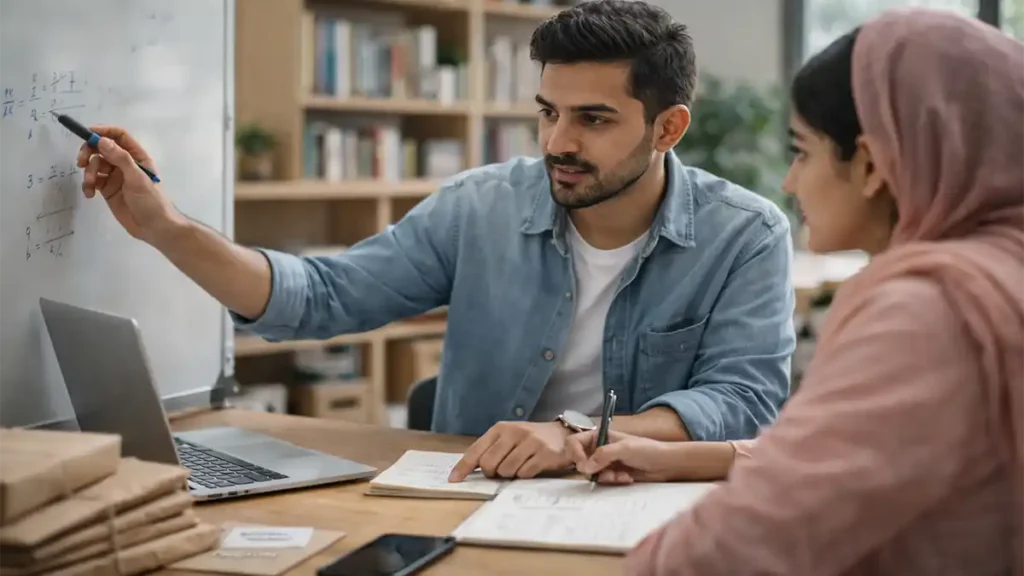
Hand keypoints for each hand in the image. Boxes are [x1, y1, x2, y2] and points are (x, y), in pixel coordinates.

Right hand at [77, 125, 185, 243]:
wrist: (154, 228)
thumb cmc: (151, 201)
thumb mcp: (137, 178)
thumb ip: (120, 158)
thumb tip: (102, 141)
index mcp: (137, 156)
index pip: (119, 136)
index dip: (103, 132)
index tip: (87, 134)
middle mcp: (124, 163)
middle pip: (101, 148)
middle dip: (89, 152)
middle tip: (81, 162)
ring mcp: (115, 176)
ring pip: (95, 165)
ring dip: (88, 172)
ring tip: (90, 185)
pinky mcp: (107, 190)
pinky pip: (92, 181)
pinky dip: (88, 185)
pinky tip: (89, 194)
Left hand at [448, 421, 572, 480]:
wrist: (563, 435)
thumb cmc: (530, 439)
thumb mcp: (508, 438)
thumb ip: (490, 450)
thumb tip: (467, 471)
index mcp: (501, 428)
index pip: (476, 450)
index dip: (463, 467)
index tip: (453, 480)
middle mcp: (514, 432)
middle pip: (489, 464)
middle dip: (492, 473)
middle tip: (501, 471)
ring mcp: (531, 442)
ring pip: (506, 471)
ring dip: (510, 475)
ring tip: (520, 466)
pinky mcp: (545, 454)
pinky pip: (524, 474)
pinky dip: (525, 476)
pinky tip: (532, 467)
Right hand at [565, 429, 676, 484]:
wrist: (664, 464)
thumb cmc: (647, 450)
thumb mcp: (624, 449)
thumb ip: (603, 455)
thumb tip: (585, 468)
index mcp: (599, 436)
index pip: (575, 443)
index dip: (575, 454)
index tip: (583, 465)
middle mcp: (598, 448)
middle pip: (580, 460)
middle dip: (591, 469)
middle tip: (600, 473)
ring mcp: (604, 462)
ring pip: (591, 474)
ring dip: (605, 477)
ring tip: (622, 475)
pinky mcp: (611, 475)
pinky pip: (602, 481)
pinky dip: (613, 481)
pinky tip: (627, 478)